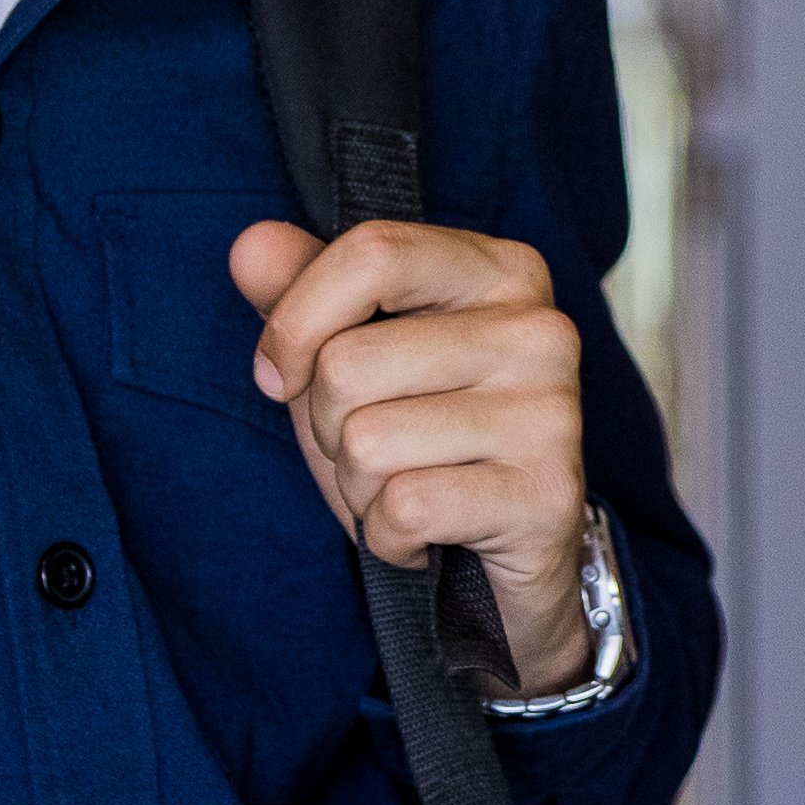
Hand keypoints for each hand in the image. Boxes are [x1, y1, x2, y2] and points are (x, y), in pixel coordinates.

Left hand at [227, 218, 596, 695]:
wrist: (508, 557)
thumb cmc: (424, 439)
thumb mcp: (354, 354)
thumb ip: (302, 292)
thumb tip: (251, 247)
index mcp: (501, 272)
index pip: (373, 253)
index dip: (297, 321)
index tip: (281, 374)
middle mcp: (541, 330)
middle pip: (350, 363)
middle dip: (327, 426)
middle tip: (375, 452)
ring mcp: (552, 414)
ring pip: (367, 442)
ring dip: (357, 488)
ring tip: (404, 490)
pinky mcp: (546, 497)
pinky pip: (405, 509)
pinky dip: (388, 537)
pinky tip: (427, 535)